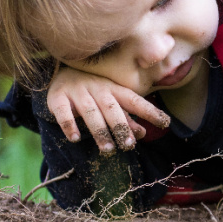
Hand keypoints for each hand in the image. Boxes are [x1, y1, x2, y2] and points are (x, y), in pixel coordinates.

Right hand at [47, 67, 169, 152]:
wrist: (60, 71)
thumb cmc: (94, 92)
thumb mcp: (112, 102)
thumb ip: (127, 118)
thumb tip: (142, 133)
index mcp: (115, 89)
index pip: (135, 101)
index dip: (149, 111)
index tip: (165, 123)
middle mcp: (98, 88)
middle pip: (112, 108)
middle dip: (121, 127)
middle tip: (128, 145)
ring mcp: (77, 92)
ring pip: (90, 112)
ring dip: (99, 131)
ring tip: (107, 149)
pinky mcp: (57, 97)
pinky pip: (62, 111)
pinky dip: (69, 124)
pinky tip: (75, 138)